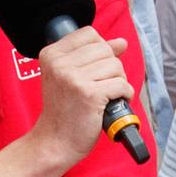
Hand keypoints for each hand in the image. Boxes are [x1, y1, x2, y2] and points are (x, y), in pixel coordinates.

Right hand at [25, 27, 133, 169]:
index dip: (101, 50)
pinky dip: (124, 95)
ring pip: (116, 66)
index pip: (89, 34)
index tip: (95, 70)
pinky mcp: (90, 94)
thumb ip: (93, 56)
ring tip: (105, 96)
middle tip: (101, 87)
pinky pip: (122, 84)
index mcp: (51, 55)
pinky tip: (111, 104)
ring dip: (118, 82)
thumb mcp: (70, 77)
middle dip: (111, 68)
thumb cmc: (63, 111)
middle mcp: (60, 64)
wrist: (54, 142)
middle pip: (105, 49)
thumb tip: (121, 42)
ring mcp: (73, 78)